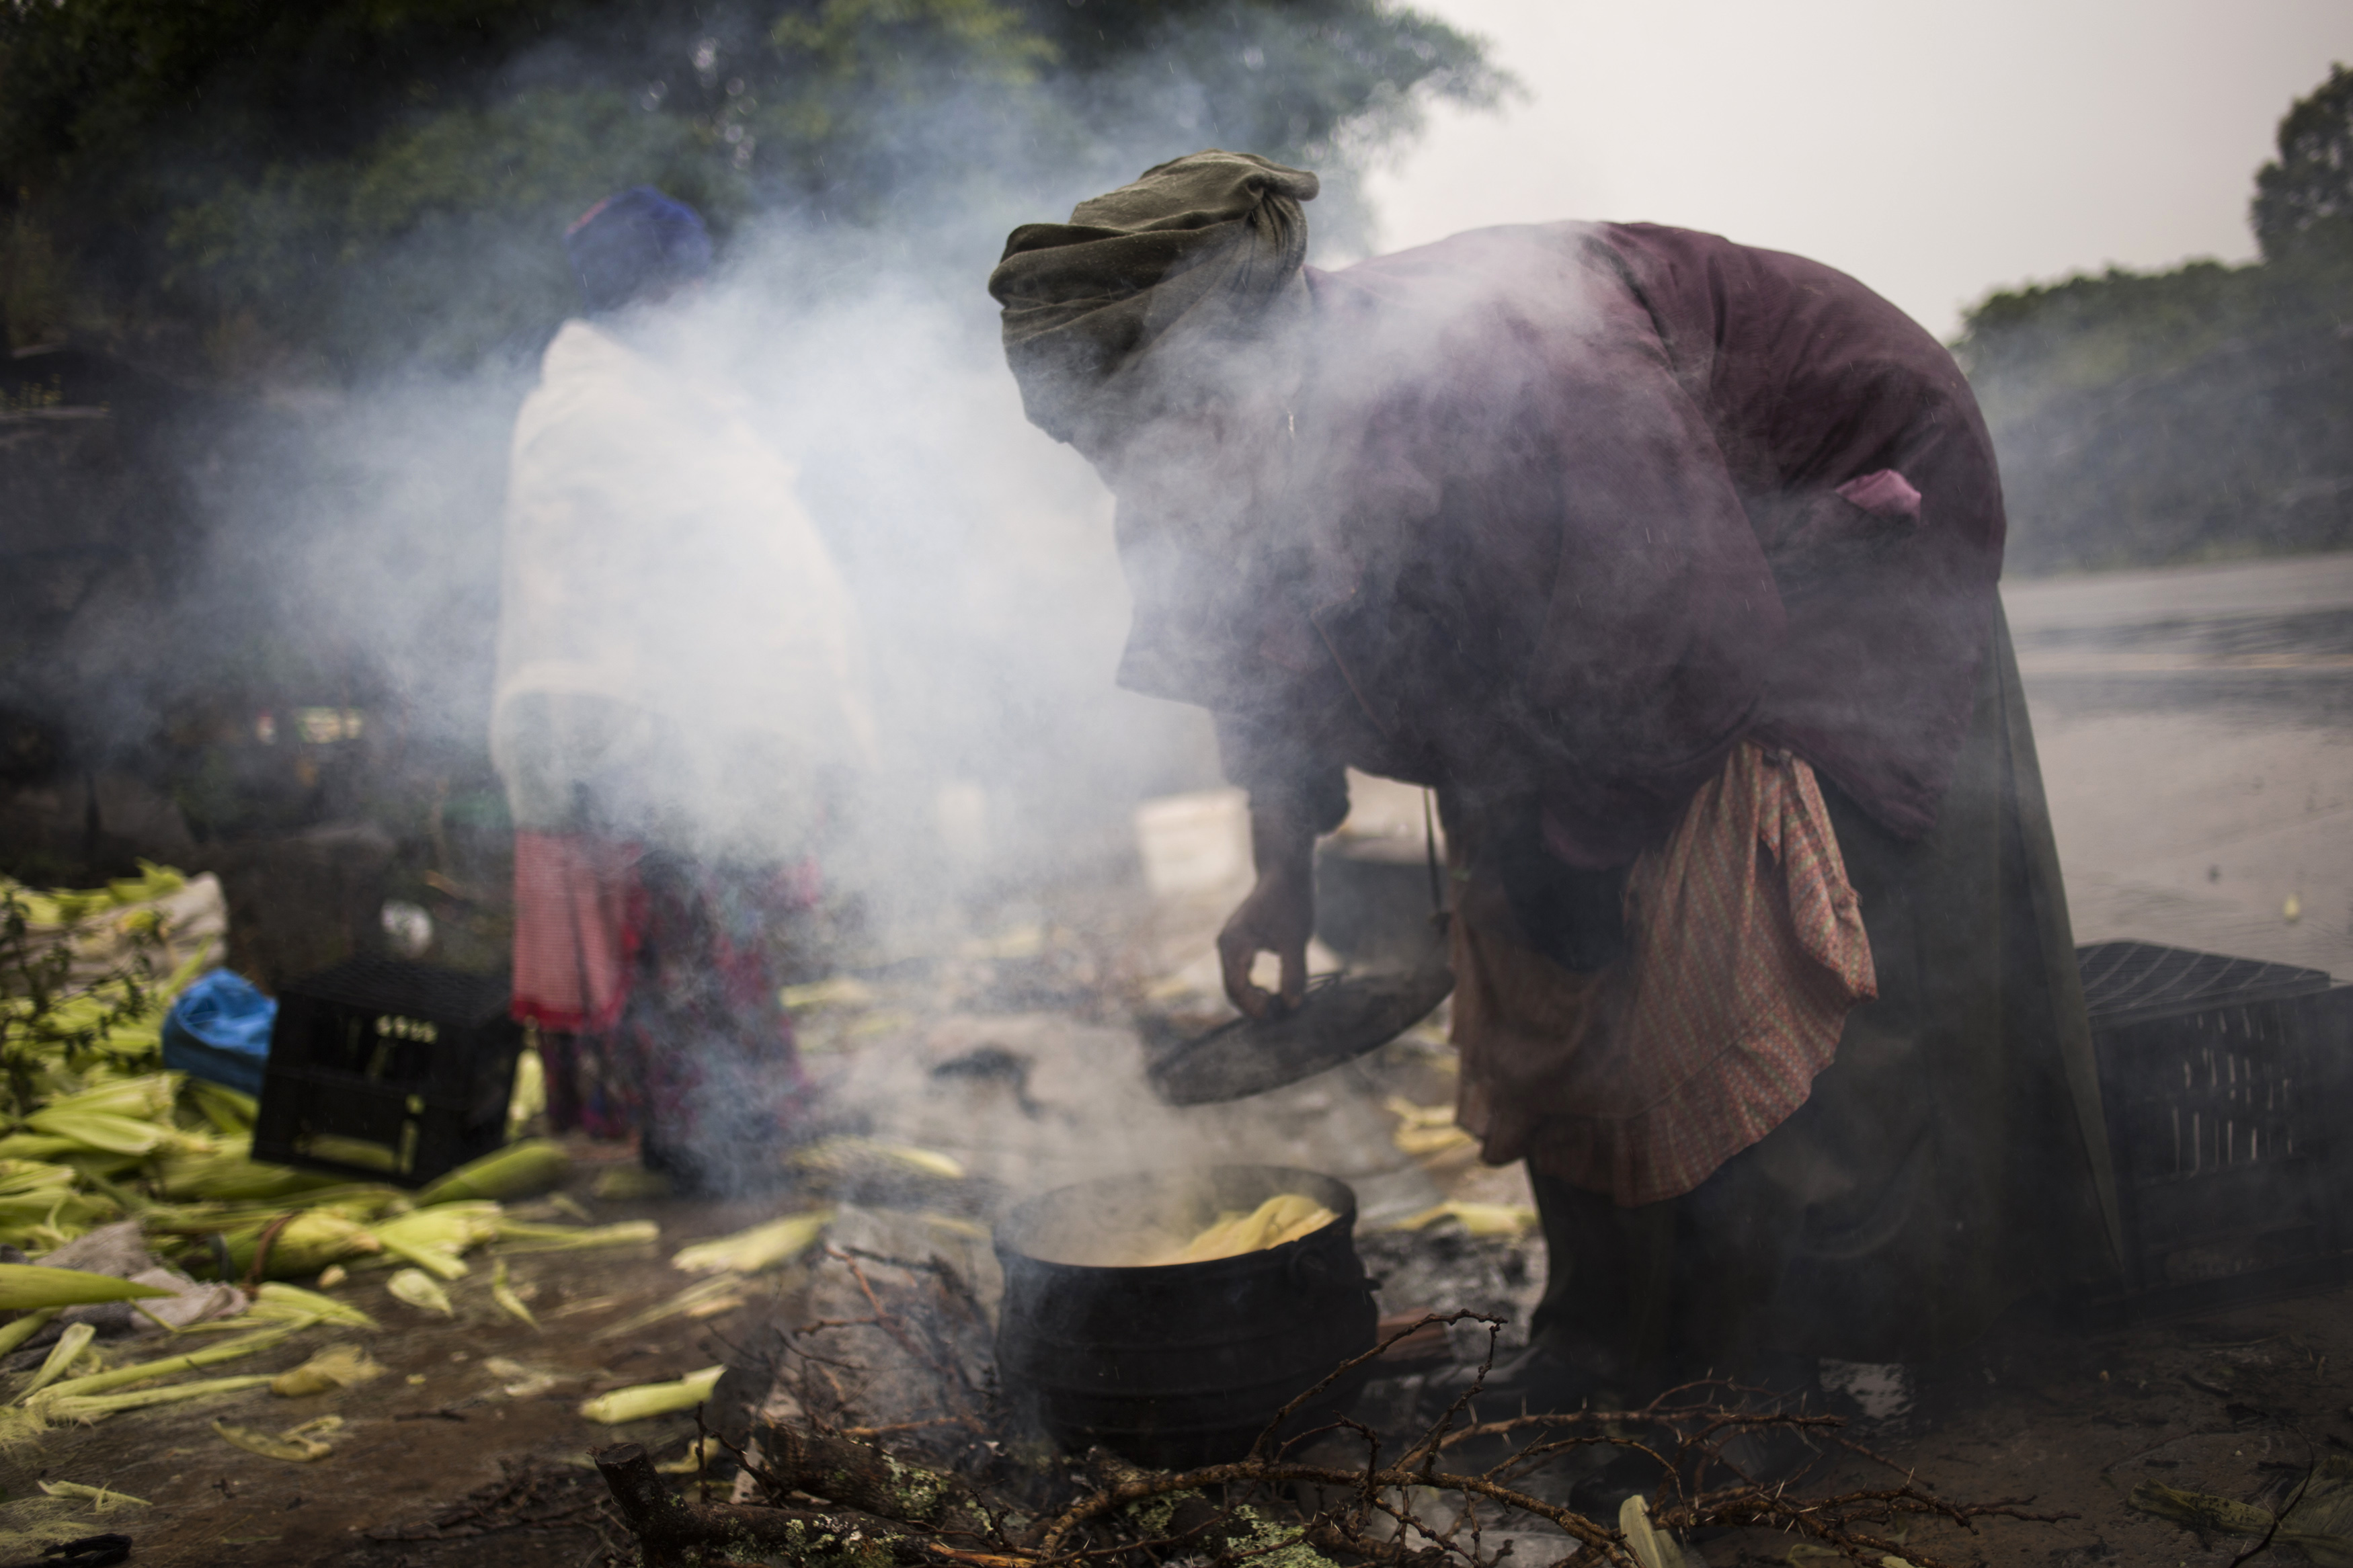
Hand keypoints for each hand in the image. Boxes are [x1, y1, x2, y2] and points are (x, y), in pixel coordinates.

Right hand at [1217, 861, 1313, 1019]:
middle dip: (1253, 1006)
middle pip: (1232, 989)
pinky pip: (1241, 973)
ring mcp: (1231, 944)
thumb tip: (1293, 1006)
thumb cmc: (1290, 901)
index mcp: (1234, 944)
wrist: (1285, 872)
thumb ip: (1294, 974)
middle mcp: (1227, 945)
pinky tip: (1271, 991)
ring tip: (1278, 1004)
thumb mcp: (1296, 940)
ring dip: (1253, 998)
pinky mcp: (1240, 943)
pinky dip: (1253, 987)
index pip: (1236, 988)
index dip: (1255, 1008)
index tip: (1278, 1015)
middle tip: (1280, 1014)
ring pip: (1235, 983)